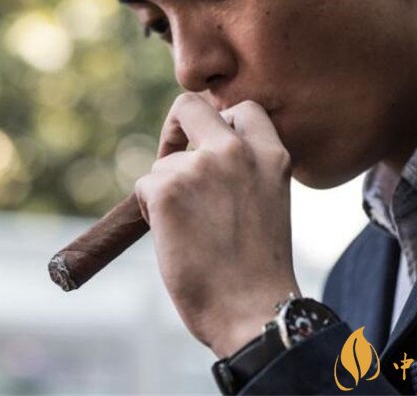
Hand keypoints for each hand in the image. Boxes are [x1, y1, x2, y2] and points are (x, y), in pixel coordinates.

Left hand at [135, 93, 300, 357]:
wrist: (253, 310)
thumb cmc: (258, 268)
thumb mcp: (266, 202)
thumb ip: (241, 171)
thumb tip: (196, 154)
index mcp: (272, 155)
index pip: (242, 109)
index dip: (218, 122)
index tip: (207, 145)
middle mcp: (239, 151)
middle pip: (190, 106)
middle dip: (176, 126)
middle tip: (170, 156)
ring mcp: (203, 167)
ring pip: (164, 163)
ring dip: (167, 190)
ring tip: (189, 232)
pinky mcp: (168, 189)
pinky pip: (144, 186)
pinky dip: (150, 209)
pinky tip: (174, 238)